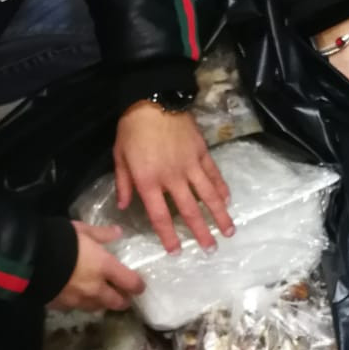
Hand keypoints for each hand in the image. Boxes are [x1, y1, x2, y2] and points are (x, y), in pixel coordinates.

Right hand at [50, 222, 144, 311]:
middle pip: (117, 302)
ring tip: (100, 297)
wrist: (29, 260)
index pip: (130, 283)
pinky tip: (76, 296)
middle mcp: (95, 288)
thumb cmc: (60, 240)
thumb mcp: (82, 230)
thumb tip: (118, 232)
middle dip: (122, 300)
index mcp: (104, 267)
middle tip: (123, 296)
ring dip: (102, 303)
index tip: (140, 286)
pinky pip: (76, 307)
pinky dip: (79, 303)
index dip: (138, 286)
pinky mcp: (61, 306)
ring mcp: (78, 300)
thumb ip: (101, 234)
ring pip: (97, 308)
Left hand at [114, 103, 234, 253]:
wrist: (154, 98)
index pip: (160, 216)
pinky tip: (227, 200)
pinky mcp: (201, 152)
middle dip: (201, 232)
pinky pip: (214, 174)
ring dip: (219, 215)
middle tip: (210, 250)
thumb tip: (124, 205)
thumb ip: (123, 182)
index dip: (168, 236)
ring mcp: (190, 165)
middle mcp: (172, 178)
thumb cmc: (132, 128)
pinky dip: (221, 188)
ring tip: (229, 232)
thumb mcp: (119, 155)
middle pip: (189, 211)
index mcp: (148, 181)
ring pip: (207, 195)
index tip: (176, 251)